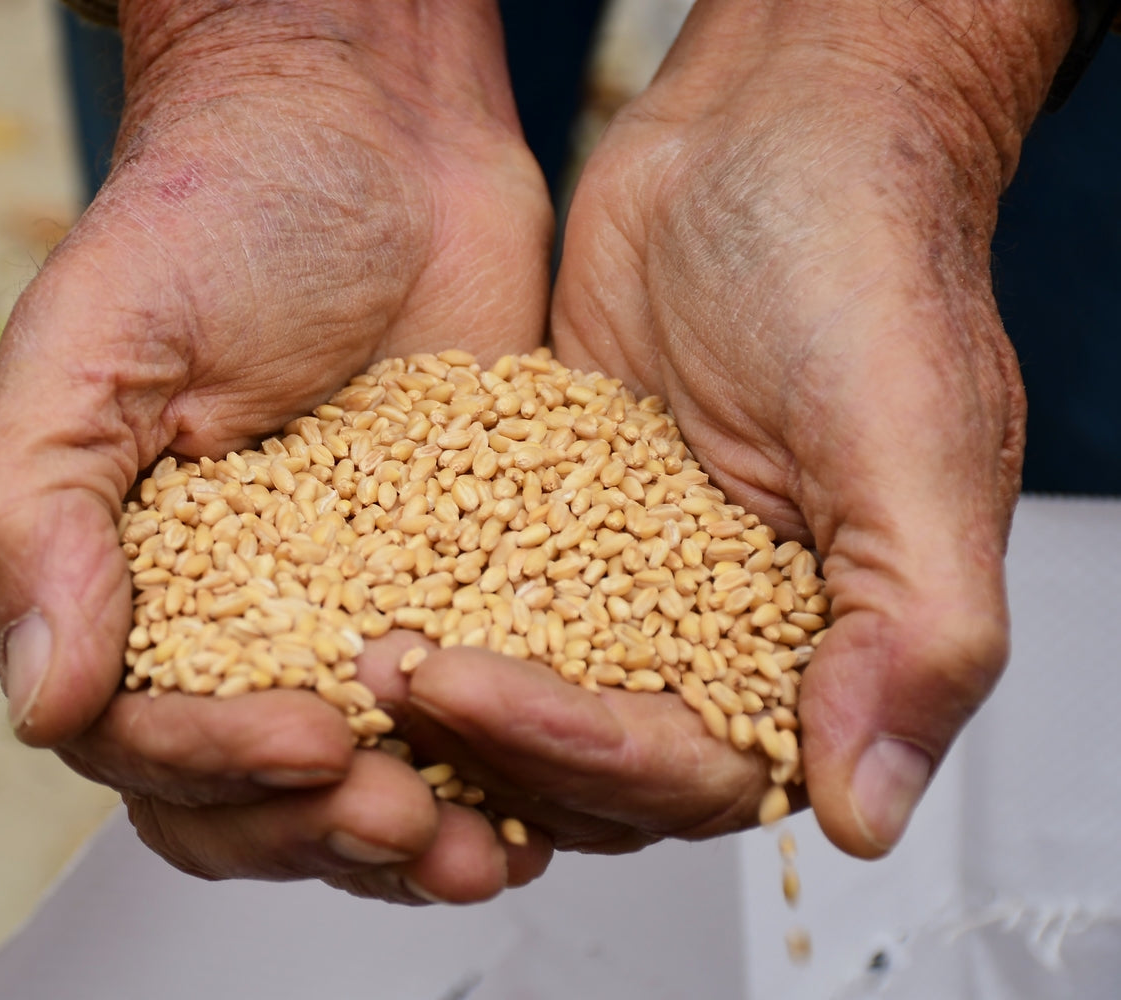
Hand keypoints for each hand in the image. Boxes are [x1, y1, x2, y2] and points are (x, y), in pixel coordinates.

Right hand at [0, 0, 553, 900]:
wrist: (369, 129)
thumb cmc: (212, 212)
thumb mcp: (92, 347)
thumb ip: (35, 522)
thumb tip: (46, 706)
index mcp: (116, 590)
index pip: (145, 742)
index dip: (218, 770)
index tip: (306, 744)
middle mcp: (226, 624)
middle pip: (254, 797)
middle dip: (326, 829)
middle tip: (407, 820)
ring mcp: (342, 614)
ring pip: (364, 781)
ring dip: (418, 837)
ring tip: (481, 849)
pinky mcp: (450, 586)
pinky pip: (471, 713)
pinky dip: (501, 768)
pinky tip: (543, 798)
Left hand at [402, 0, 1073, 857]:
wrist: (771, 138)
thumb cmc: (863, 268)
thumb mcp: (911, 447)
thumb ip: (915, 634)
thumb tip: (867, 814)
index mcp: (812, 657)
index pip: (679, 768)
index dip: (574, 751)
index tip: (468, 688)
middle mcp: (707, 640)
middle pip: (579, 757)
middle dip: (476, 734)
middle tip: (372, 678)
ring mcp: (616, 584)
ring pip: (512, 685)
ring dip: (430, 689)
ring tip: (337, 651)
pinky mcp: (542, 519)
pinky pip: (471, 582)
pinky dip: (414, 593)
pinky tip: (342, 585)